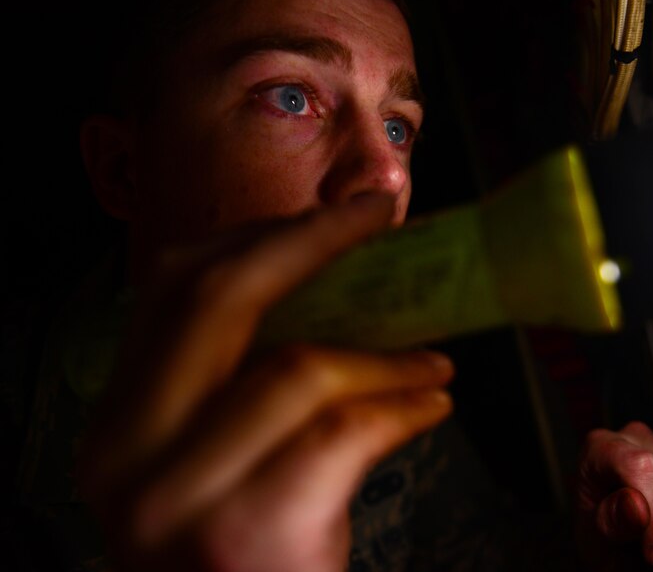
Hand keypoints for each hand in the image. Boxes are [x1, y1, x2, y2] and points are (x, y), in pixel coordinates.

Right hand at [76, 194, 454, 571]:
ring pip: (298, 367)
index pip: (173, 287)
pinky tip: (431, 408)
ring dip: (386, 357)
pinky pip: (342, 431)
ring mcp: (176, 496)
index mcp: (122, 421)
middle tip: (380, 223)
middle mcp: (126, 453)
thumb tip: (333, 283)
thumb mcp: (220, 462)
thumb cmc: (254, 551)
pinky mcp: (242, 532)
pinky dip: (402, 408)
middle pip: (219, 298)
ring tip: (432, 364)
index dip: (260, 235)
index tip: (331, 213)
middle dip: (312, 242)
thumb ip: (246, 382)